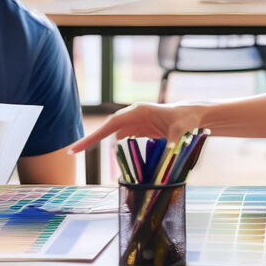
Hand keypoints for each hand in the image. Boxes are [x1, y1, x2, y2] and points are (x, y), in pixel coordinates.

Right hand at [64, 102, 203, 153]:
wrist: (192, 115)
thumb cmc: (186, 120)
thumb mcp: (181, 130)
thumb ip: (174, 141)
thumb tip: (169, 153)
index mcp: (138, 111)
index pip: (111, 124)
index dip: (94, 136)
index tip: (79, 146)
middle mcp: (133, 115)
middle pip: (107, 128)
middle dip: (90, 139)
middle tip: (72, 151)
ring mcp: (136, 121)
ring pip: (113, 134)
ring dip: (101, 143)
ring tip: (82, 151)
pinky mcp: (140, 128)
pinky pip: (123, 137)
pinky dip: (116, 146)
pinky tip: (111, 154)